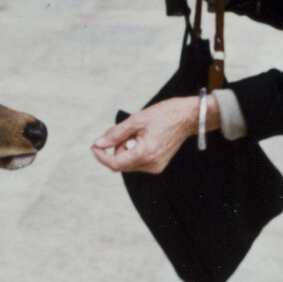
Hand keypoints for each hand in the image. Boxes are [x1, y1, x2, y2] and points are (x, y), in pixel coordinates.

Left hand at [92, 96, 208, 173]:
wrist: (187, 117)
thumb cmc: (163, 115)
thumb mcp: (136, 120)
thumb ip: (115, 134)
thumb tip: (98, 144)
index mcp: (145, 153)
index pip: (115, 164)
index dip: (101, 156)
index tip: (94, 146)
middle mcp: (151, 164)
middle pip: (121, 165)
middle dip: (113, 151)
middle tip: (117, 133)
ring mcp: (156, 167)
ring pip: (128, 164)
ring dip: (123, 151)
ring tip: (133, 133)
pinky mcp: (158, 165)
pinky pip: (137, 163)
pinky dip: (133, 152)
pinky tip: (140, 139)